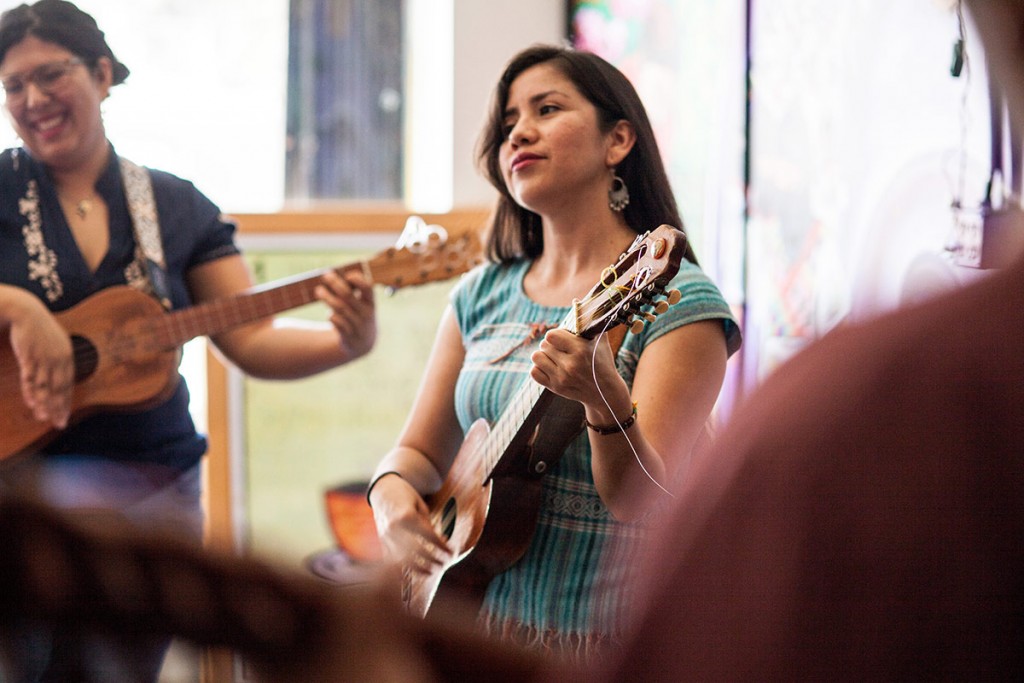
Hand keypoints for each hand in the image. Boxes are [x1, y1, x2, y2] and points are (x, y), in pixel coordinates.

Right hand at [7, 294, 73, 427]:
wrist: (26, 311)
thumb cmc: (40, 329)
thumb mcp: (56, 343)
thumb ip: (59, 361)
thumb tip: (60, 379)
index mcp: (67, 356)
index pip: (68, 385)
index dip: (66, 402)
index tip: (65, 416)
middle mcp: (58, 359)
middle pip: (59, 388)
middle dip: (58, 408)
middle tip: (59, 424)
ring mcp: (43, 358)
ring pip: (45, 386)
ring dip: (45, 404)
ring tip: (44, 418)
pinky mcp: (28, 356)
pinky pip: (30, 378)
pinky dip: (31, 392)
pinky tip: (32, 404)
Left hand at [315, 271, 376, 361]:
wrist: (364, 343)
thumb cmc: (358, 315)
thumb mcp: (362, 305)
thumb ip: (352, 292)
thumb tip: (332, 277)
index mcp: (371, 302)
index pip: (367, 287)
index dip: (357, 279)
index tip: (346, 275)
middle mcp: (366, 313)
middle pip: (348, 296)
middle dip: (336, 284)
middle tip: (326, 275)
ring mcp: (358, 325)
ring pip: (340, 309)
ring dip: (328, 298)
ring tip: (319, 290)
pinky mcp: (349, 336)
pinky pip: (337, 323)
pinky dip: (332, 316)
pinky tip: (329, 314)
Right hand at [368, 474, 450, 574]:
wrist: (382, 491)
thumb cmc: (406, 495)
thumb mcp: (419, 504)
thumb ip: (426, 523)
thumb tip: (439, 542)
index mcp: (406, 516)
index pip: (428, 536)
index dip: (441, 546)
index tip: (451, 553)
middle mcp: (394, 528)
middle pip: (416, 550)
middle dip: (432, 560)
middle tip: (444, 564)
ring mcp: (386, 536)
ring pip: (403, 558)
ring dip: (419, 568)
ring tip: (432, 572)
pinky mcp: (382, 542)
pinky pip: (393, 559)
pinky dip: (405, 567)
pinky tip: (416, 572)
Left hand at [529, 328, 624, 407]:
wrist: (605, 392)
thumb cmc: (603, 362)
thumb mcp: (600, 341)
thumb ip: (589, 320)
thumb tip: (576, 300)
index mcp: (581, 350)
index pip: (551, 335)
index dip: (555, 334)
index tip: (562, 338)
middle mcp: (570, 365)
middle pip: (543, 345)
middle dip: (550, 344)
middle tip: (559, 348)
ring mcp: (561, 378)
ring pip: (536, 357)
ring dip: (543, 355)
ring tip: (553, 356)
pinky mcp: (555, 388)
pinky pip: (534, 372)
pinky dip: (539, 368)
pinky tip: (550, 367)